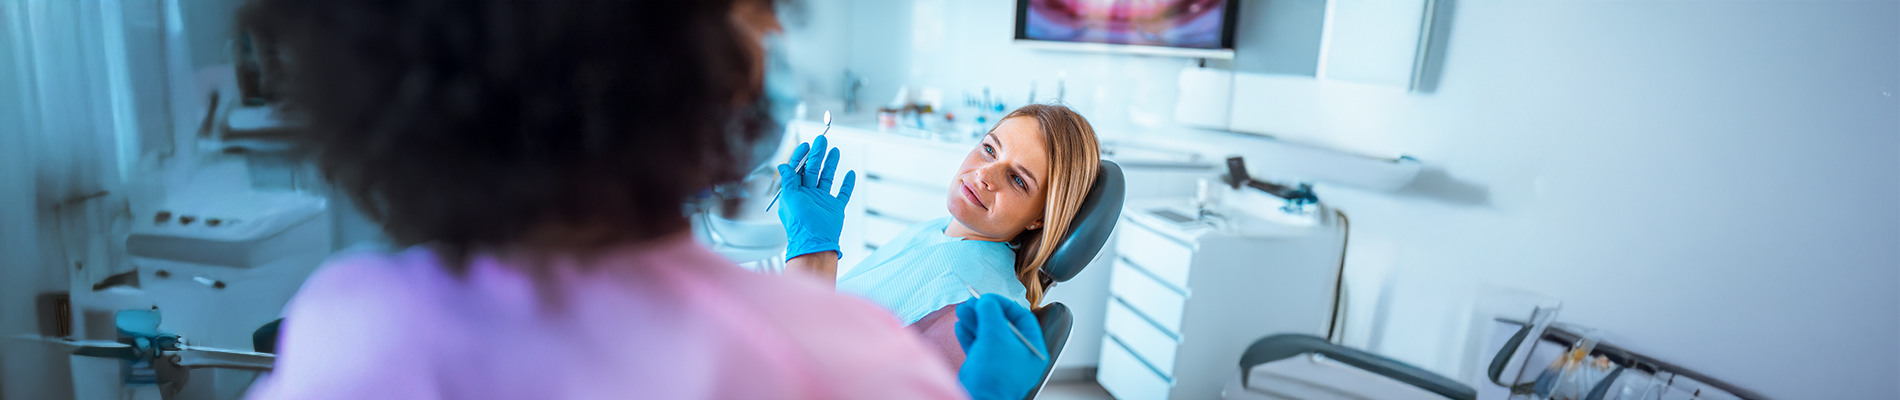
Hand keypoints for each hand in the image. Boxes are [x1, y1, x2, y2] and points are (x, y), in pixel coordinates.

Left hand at [776, 135, 855, 259]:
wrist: (816, 243)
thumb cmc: (800, 224)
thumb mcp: (790, 198)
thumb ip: (787, 181)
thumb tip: (782, 165)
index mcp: (795, 193)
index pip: (797, 170)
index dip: (800, 156)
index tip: (806, 144)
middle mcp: (808, 195)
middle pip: (813, 170)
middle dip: (817, 154)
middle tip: (822, 140)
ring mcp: (822, 201)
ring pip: (827, 178)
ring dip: (831, 164)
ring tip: (835, 150)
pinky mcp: (835, 208)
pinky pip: (842, 194)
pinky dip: (847, 184)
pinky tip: (850, 174)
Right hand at [956, 294, 1048, 399]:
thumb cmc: (994, 374)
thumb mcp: (995, 334)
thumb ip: (991, 311)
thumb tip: (986, 300)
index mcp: (1033, 350)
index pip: (1022, 318)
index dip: (1004, 304)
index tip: (988, 298)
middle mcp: (1020, 358)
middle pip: (1003, 326)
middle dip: (985, 313)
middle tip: (972, 302)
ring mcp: (1002, 365)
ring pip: (988, 337)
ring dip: (974, 321)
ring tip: (962, 311)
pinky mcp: (985, 371)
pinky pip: (979, 349)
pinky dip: (969, 336)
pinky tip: (961, 326)